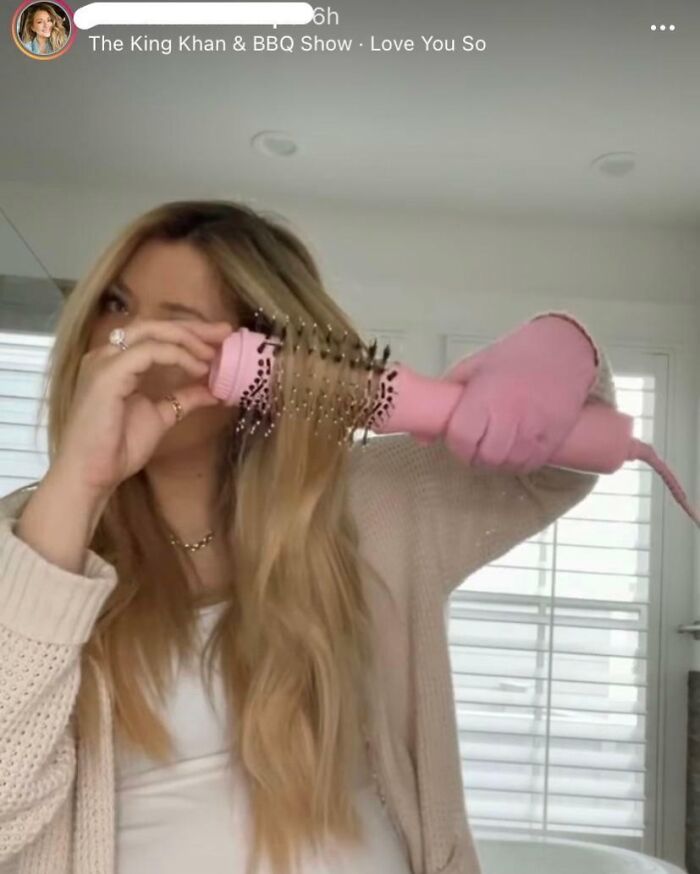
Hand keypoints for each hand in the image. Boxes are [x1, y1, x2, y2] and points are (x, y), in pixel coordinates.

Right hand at [52, 319, 231, 497]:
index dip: (189, 333)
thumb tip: (212, 391)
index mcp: (116, 362)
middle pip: (155, 326)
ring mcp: (105, 361)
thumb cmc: (118, 448)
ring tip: (213, 354)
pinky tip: (197, 368)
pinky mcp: (108, 373)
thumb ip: (183, 398)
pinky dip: (176, 355)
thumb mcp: (161, 416)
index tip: (220, 339)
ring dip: (187, 339)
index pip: (155, 335)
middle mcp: (106, 354)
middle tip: (224, 332)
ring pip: (152, 332)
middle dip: (193, 328)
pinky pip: (148, 352)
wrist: (93, 474)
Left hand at [437, 315, 596, 472]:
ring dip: (498, 463)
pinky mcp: (554, 435)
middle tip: (476, 450)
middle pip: (485, 457)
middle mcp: (510, 414)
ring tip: (496, 450)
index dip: (457, 446)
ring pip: (508, 464)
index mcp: (485, 396)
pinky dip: (520, 463)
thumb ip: (446, 397)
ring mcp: (534, 427)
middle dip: (476, 458)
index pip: (462, 438)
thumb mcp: (473, 368)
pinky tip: (515, 451)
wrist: (560, 350)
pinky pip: (532, 463)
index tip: (458, 442)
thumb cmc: (513, 359)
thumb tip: (422, 434)